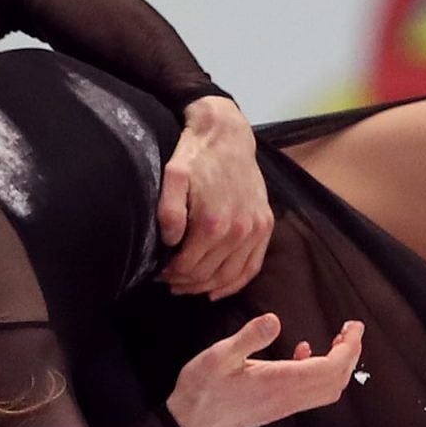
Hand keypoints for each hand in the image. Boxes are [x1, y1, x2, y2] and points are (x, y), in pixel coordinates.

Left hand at [157, 96, 272, 299]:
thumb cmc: (196, 156)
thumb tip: (171, 243)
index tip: (160, 273)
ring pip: (229, 276)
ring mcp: (255, 230)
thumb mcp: (173, 176)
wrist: (227, 135)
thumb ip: (169, 211)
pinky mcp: (265, 226)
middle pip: (207, 274)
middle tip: (169, 280)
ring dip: (206, 286)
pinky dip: (235, 284)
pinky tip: (217, 291)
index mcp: (213, 223)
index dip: (171, 274)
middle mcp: (238, 232)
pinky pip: (252, 267)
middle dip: (185, 281)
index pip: (188, 267)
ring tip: (187, 286)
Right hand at [166, 314, 363, 426]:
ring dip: (337, 365)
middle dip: (350, 356)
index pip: (329, 369)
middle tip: (351, 330)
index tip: (353, 326)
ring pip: (326, 390)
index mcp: (279, 383)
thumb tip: (274, 319)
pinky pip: (309, 392)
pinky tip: (304, 352)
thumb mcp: (219, 356)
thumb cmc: (202, 389)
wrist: (191, 423)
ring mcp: (284, 405)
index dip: (348, 348)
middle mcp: (287, 397)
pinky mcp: (277, 406)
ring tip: (337, 340)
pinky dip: (318, 372)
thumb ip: (248, 337)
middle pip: (335, 382)